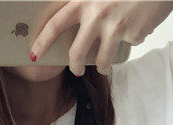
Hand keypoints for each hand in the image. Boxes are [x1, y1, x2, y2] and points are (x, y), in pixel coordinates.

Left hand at [30, 1, 172, 75]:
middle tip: (76, 70)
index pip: (56, 23)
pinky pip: (127, 46)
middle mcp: (97, 13)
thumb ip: (87, 3)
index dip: (42, 42)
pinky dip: (131, 39)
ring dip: (102, 66)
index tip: (34, 55)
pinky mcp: (132, 34)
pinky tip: (137, 25)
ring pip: (101, 60)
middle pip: (76, 52)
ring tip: (105, 64)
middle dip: (74, 66)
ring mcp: (115, 26)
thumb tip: (78, 22)